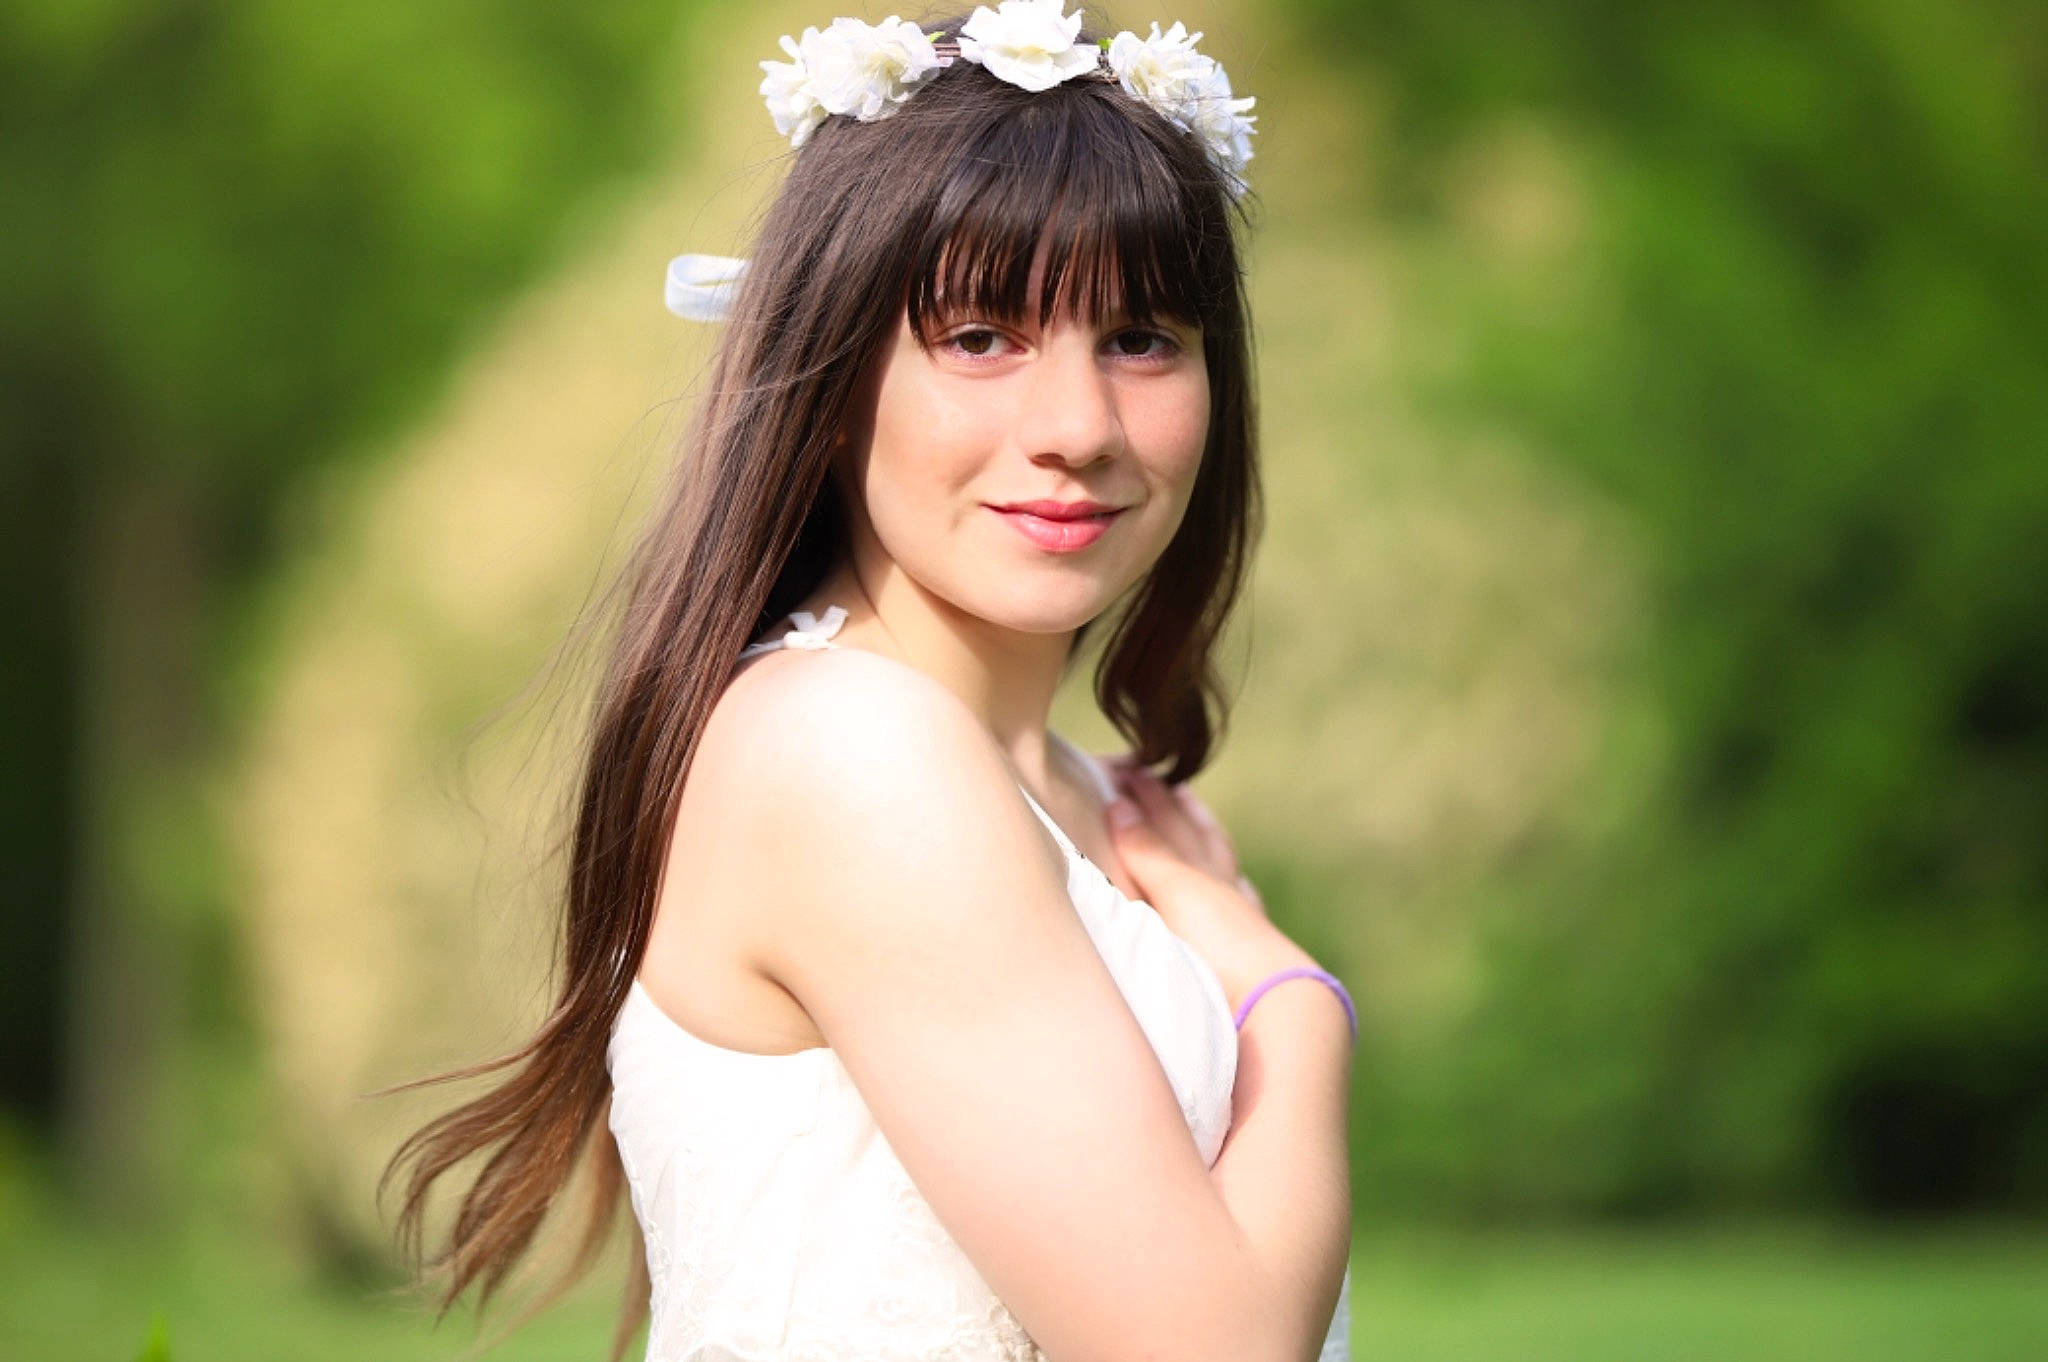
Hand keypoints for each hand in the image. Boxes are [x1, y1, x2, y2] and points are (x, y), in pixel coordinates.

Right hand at [1099, 758, 1309, 1013]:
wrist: (1274, 1005)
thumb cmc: (1222, 948)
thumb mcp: (1178, 893)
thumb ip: (1148, 852)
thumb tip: (1117, 806)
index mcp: (1199, 874)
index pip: (1169, 827)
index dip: (1147, 800)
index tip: (1124, 771)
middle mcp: (1223, 890)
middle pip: (1197, 838)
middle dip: (1174, 808)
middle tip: (1157, 779)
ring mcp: (1240, 919)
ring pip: (1221, 864)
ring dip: (1204, 836)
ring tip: (1193, 814)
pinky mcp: (1252, 953)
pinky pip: (1241, 898)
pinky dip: (1232, 883)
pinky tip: (1238, 887)